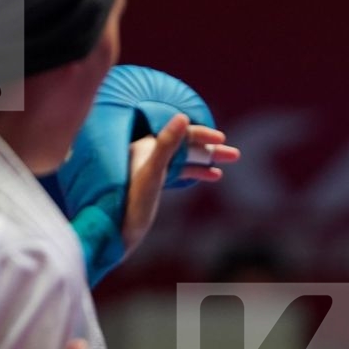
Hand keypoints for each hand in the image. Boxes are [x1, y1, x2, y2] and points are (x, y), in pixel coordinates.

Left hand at [121, 118, 238, 257]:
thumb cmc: (130, 204)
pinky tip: (214, 175)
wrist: (113, 231)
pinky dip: (197, 171)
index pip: (179, 133)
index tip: (222, 139)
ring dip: (207, 160)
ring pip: (184, 159)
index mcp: (144, 146)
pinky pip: (179, 171)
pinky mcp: (152, 183)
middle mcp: (147, 154)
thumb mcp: (152, 173)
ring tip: (230, 163)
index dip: (202, 134)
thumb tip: (183, 117)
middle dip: (210, 149)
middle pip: (184, 145)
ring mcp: (150, 168)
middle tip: (235, 155)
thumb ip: (166, 144)